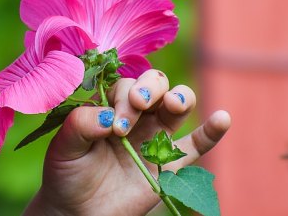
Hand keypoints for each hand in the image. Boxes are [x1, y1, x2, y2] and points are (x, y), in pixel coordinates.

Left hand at [24, 69, 230, 215]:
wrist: (77, 211)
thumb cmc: (67, 173)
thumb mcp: (64, 146)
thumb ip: (81, 124)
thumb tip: (109, 117)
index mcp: (109, 105)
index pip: (124, 85)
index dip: (123, 97)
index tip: (114, 124)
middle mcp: (136, 115)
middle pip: (154, 84)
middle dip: (150, 87)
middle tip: (138, 104)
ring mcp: (155, 137)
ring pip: (177, 105)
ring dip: (179, 97)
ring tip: (173, 104)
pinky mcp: (170, 164)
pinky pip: (197, 144)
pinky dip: (213, 131)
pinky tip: (222, 118)